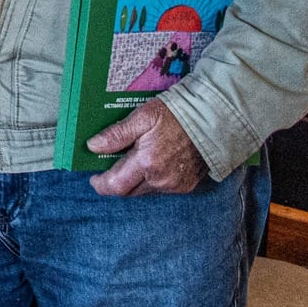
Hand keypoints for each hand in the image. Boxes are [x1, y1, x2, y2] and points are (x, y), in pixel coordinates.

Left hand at [87, 97, 206, 195]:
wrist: (213, 120)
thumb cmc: (178, 115)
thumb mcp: (143, 117)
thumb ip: (117, 134)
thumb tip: (93, 146)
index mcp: (148, 163)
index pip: (116, 186)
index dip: (101, 184)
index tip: (93, 177)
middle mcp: (161, 179)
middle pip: (129, 191)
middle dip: (116, 182)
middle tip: (108, 167)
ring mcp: (175, 185)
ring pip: (144, 191)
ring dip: (134, 181)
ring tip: (130, 161)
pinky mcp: (186, 186)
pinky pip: (160, 189)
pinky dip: (151, 180)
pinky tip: (150, 164)